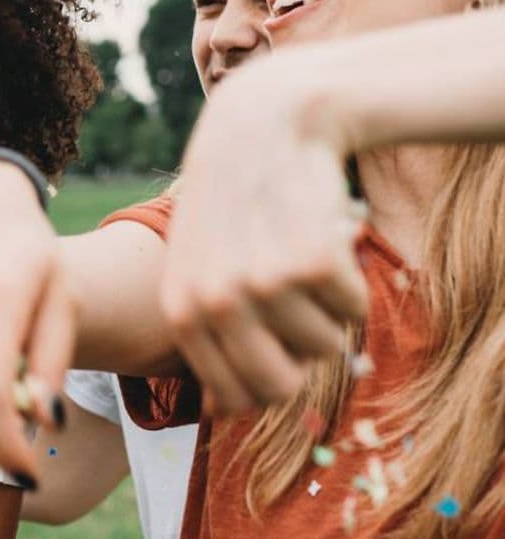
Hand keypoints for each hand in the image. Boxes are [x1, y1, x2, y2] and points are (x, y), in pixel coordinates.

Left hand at [163, 59, 368, 412]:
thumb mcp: (195, 269)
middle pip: (281, 386)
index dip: (268, 380)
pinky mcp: (312, 261)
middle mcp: (216, 303)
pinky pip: (355, 308)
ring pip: (326, 347)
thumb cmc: (229, 206)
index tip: (275, 348)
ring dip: (327, 312)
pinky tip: (322, 238)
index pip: (236, 398)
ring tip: (300, 259)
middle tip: (296, 311)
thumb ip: (206, 337)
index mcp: (182, 313)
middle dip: (300, 361)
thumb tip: (223, 410)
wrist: (260, 127)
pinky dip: (351, 282)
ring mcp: (263, 283)